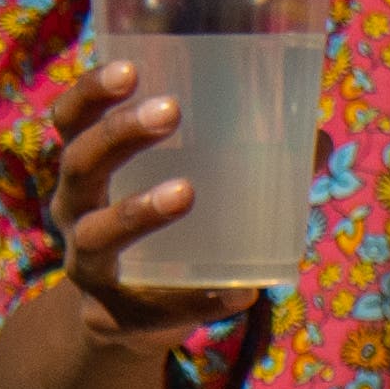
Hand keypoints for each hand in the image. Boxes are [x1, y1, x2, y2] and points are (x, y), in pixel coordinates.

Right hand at [41, 56, 233, 341]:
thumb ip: (244, 161)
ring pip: (97, 235)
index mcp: (88, 168)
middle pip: (80, 163)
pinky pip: (150, 309)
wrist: (128, 321)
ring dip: (138, 210)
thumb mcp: (186, 186)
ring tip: (187, 192)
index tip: (130, 67)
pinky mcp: (111, 317)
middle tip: (170, 111)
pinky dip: (198, 302)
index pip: (70, 120)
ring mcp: (86, 266)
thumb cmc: (165, 232)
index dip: (91, 91)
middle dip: (119, 134)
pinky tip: (241, 294)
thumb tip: (318, 137)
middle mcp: (74, 210)